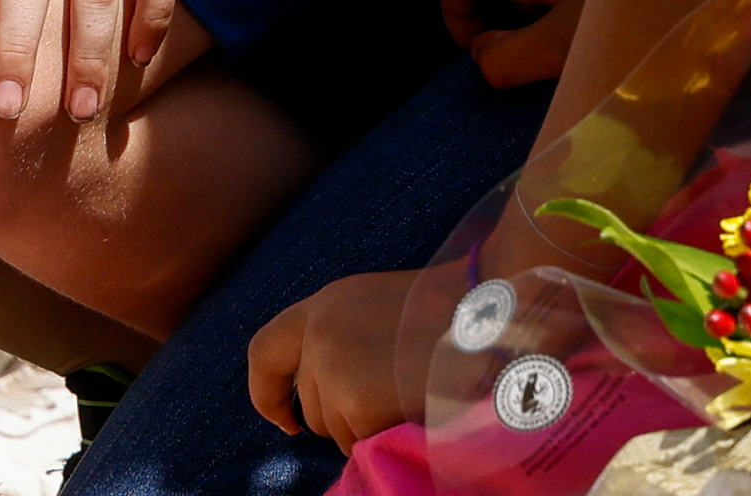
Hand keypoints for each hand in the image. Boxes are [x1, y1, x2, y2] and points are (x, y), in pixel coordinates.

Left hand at [248, 264, 439, 449]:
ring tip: (404, 395)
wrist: (486, 318)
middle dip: (337, 417)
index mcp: (325, 304)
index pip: (264, 351)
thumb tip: (325, 391)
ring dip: (362, 428)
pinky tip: (409, 409)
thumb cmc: (444, 314)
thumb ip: (343, 336)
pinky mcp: (355, 404)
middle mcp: (319, 333)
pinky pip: (357, 445)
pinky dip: (381, 440)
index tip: (285, 420)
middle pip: (307, 401)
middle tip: (384, 400)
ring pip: (332, 430)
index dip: (267, 392)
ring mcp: (333, 368)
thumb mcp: (377, 309)